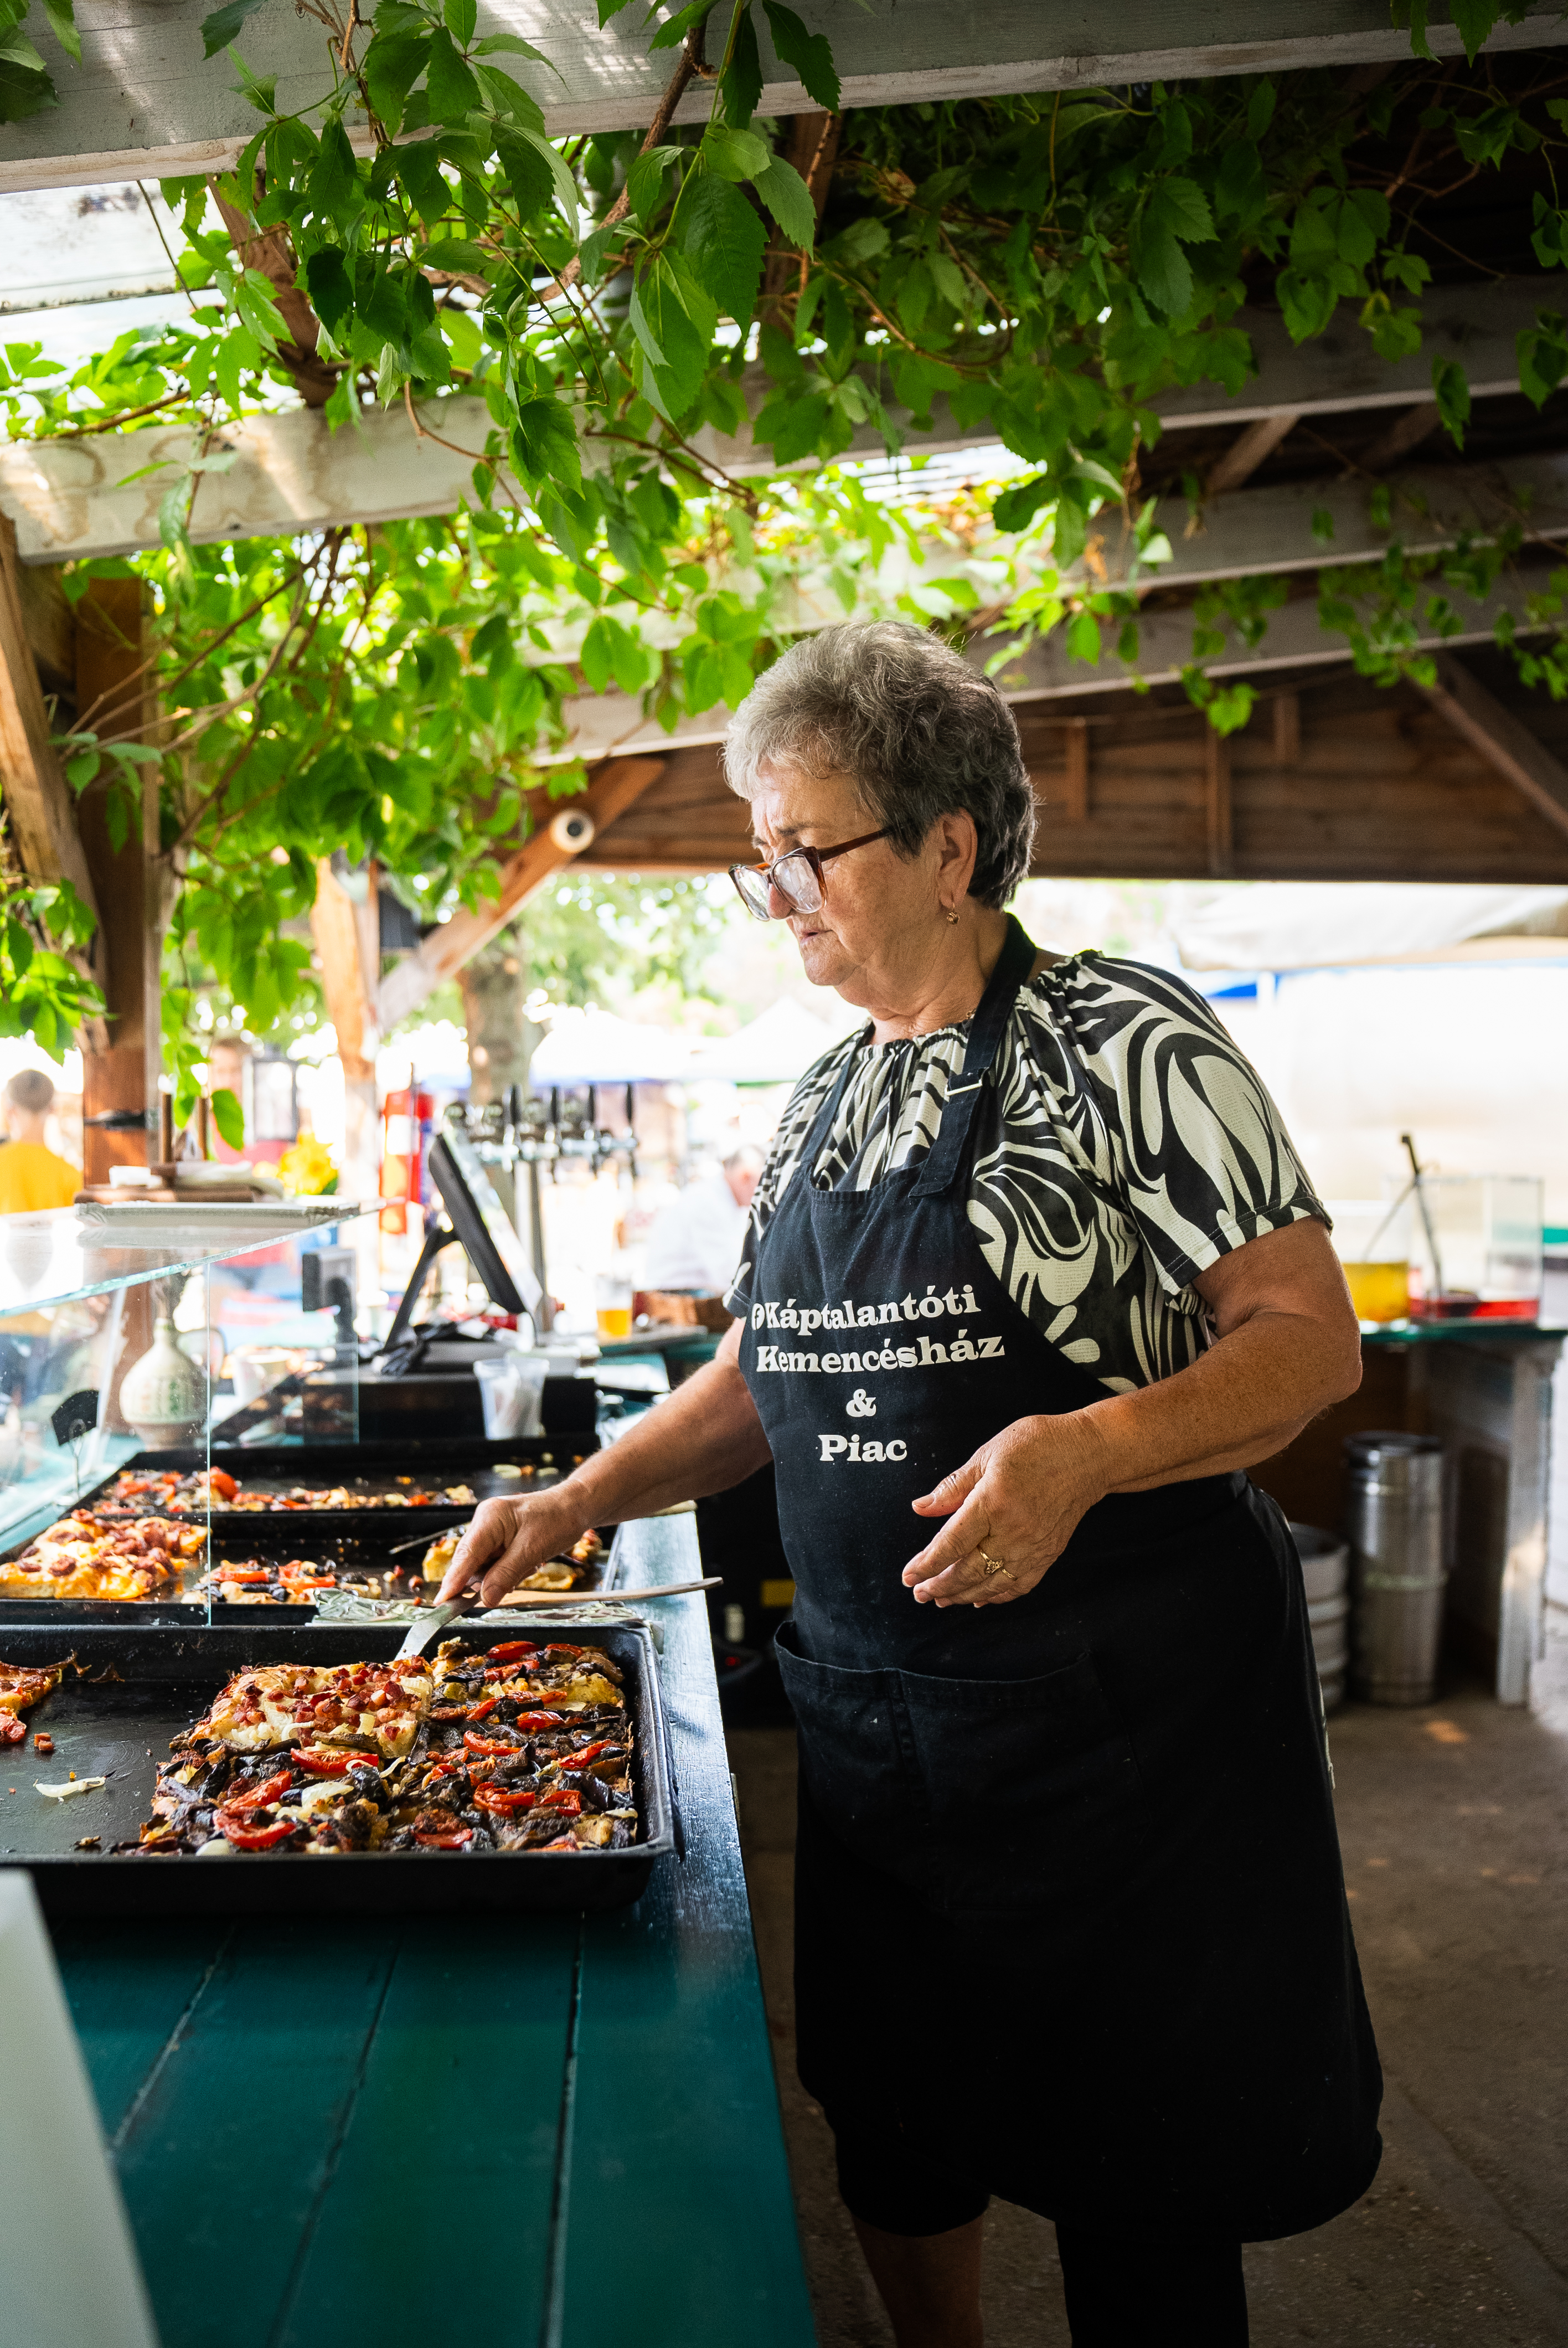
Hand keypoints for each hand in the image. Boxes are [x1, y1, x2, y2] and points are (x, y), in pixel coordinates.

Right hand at [436, 1491, 590, 1607]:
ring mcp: (490, 1529)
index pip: (465, 1555)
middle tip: (505, 1587)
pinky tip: (526, 1564)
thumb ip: (505, 1575)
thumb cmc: (557, 1520)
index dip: (453, 1581)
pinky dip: (505, 1571)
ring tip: (527, 1566)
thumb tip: (484, 1599)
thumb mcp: (532, 1551)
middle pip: (469, 1562)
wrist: (574, 1507)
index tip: (442, 1603)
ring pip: (481, 1566)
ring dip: (499, 1576)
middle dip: (484, 1580)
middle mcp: (485, 1522)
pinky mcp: (498, 1537)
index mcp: (489, 1518)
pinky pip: (492, 1562)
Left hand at [901, 1411, 1108, 1606]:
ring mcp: (1033, 1546)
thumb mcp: (989, 1454)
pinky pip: (1019, 1585)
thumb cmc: (1038, 1445)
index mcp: (993, 1501)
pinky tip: (980, 1598)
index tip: (909, 1576)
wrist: (1089, 1454)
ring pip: (992, 1583)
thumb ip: (954, 1486)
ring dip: (963, 1595)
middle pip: (968, 1570)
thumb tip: (921, 1507)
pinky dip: (997, 1596)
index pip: (951, 1543)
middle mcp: (1013, 1530)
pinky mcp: (1049, 1553)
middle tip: (919, 1593)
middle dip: (939, 1585)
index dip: (927, 1564)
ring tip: (941, 1599)